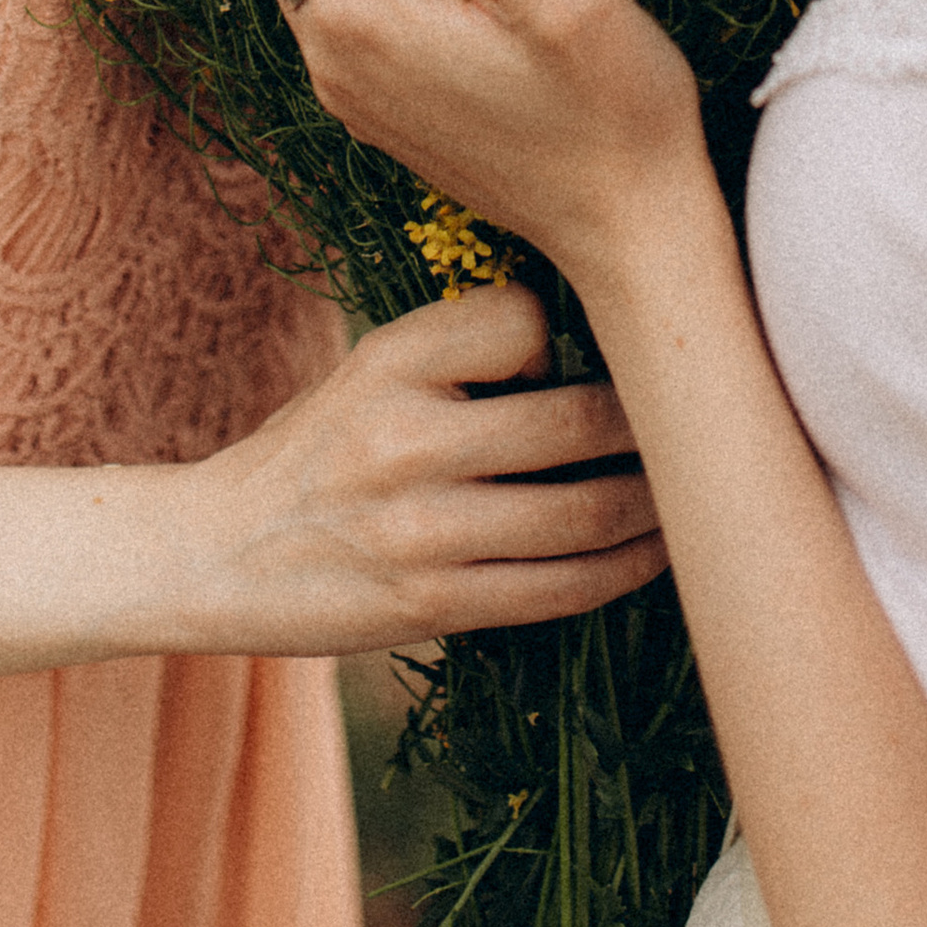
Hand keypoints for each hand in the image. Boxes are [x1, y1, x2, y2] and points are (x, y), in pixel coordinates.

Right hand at [192, 279, 665, 650]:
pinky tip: (654, 552)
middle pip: (577, 423)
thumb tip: (606, 336)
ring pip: (585, 515)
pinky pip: (561, 589)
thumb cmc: (319, 448)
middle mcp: (404, 440)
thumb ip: (469, 347)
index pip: (527, 321)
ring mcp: (420, 532)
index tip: (587, 353)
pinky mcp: (432, 605)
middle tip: (709, 419)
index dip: (572, 335)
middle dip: (658, 426)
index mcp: (390, 361)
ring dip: (658, 506)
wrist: (217, 554)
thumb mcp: (374, 366)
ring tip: (701, 493)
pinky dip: (623, 568)